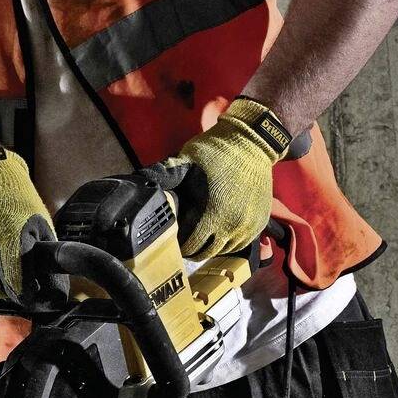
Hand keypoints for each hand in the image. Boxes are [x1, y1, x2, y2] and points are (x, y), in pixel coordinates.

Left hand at [150, 97, 292, 259]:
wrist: (251, 144)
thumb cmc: (215, 152)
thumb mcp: (184, 162)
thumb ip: (163, 177)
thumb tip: (139, 182)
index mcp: (210, 213)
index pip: (189, 245)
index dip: (178, 244)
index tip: (172, 238)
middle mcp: (230, 225)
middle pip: (205, 253)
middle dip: (191, 250)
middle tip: (184, 241)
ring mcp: (247, 226)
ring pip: (222, 252)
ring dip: (210, 248)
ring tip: (200, 238)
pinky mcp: (259, 224)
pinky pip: (240, 245)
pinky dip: (227, 244)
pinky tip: (218, 235)